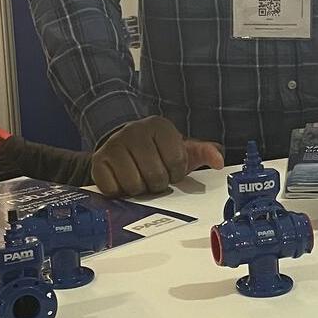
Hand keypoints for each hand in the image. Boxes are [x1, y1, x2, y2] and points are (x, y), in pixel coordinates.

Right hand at [91, 116, 224, 196]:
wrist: (124, 144)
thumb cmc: (157, 151)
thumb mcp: (182, 149)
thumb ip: (204, 153)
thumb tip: (219, 161)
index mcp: (159, 126)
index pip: (176, 162)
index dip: (175, 173)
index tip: (169, 168)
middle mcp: (135, 131)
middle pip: (155, 176)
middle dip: (157, 183)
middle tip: (154, 177)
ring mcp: (114, 145)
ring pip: (133, 185)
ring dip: (139, 189)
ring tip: (140, 178)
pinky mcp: (98, 161)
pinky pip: (113, 189)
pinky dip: (120, 191)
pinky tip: (123, 181)